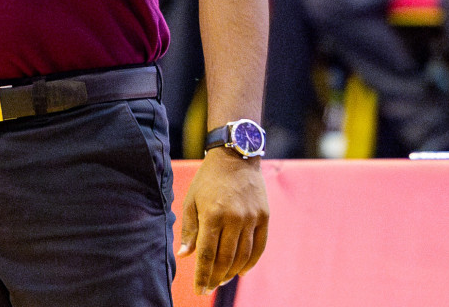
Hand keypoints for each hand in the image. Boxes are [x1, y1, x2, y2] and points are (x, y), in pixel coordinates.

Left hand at [176, 148, 268, 294]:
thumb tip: (184, 255)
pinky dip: (251, 262)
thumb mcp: (191, 200)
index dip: (202, 275)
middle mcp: (233, 218)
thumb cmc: (208, 179)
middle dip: (216, 277)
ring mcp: (251, 218)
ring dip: (232, 273)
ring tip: (222, 280)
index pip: (207, 254)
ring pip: (243, 256)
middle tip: (209, 287)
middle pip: (225, 258)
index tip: (199, 291)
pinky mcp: (264, 217)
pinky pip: (259, 247)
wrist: (236, 156)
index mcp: (212, 214)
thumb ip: (189, 229)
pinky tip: (241, 271)